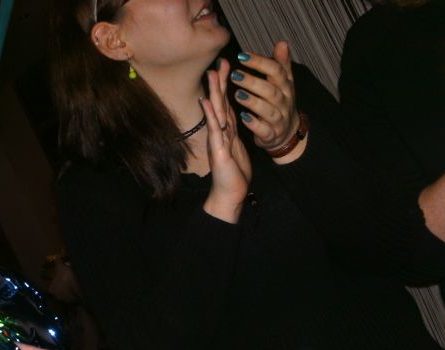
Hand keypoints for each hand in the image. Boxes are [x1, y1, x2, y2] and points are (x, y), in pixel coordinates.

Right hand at [200, 58, 251, 222]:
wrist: (230, 194)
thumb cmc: (234, 174)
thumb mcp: (237, 149)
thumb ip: (234, 134)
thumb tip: (233, 122)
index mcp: (227, 131)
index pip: (226, 103)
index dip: (226, 85)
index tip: (226, 66)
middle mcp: (220, 133)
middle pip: (219, 103)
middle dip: (220, 82)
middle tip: (219, 61)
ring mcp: (217, 140)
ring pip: (215, 112)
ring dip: (213, 93)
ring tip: (212, 74)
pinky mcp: (218, 150)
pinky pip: (215, 129)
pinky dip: (211, 115)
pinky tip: (207, 102)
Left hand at [231, 41, 298, 152]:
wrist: (287, 133)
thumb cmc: (280, 103)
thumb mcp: (283, 83)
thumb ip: (280, 64)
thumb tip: (282, 43)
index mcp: (286, 87)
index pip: (276, 71)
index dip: (260, 63)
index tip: (242, 56)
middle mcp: (284, 102)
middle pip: (271, 91)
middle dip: (253, 82)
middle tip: (235, 75)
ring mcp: (279, 120)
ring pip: (268, 111)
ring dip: (252, 102)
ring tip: (237, 94)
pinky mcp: (271, 135)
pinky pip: (264, 130)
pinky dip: (254, 125)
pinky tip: (243, 117)